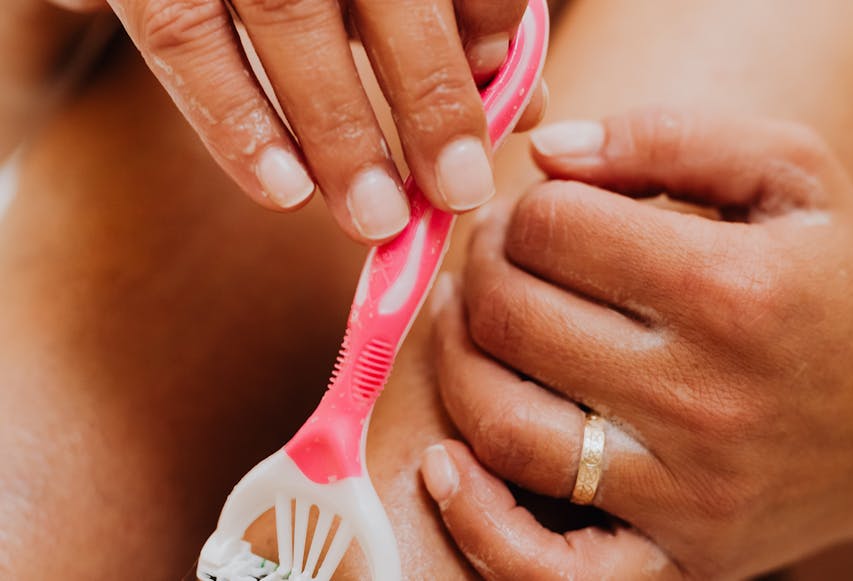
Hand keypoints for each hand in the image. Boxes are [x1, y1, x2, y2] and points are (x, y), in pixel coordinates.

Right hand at [47, 0, 544, 242]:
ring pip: (287, 16)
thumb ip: (453, 20)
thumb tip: (520, 109)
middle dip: (428, 94)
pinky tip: (285, 194)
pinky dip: (235, 121)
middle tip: (458, 192)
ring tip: (377, 220)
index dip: (488, 15)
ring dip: (339, 129)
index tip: (500, 92)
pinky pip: (183, 40)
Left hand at [423, 109, 852, 578]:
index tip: (530, 216)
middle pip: (513, 319)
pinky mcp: (679, 555)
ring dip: (454, 365)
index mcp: (731, 290)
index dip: (522, 211)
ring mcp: (686, 490)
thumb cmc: (836, 284)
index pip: (552, 230)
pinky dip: (476, 520)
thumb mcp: (790, 177)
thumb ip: (670, 140)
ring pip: (504, 426)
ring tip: (462, 327)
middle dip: (478, 273)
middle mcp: (705, 397)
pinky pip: (545, 568)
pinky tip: (446, 466)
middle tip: (490, 262)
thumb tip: (547, 153)